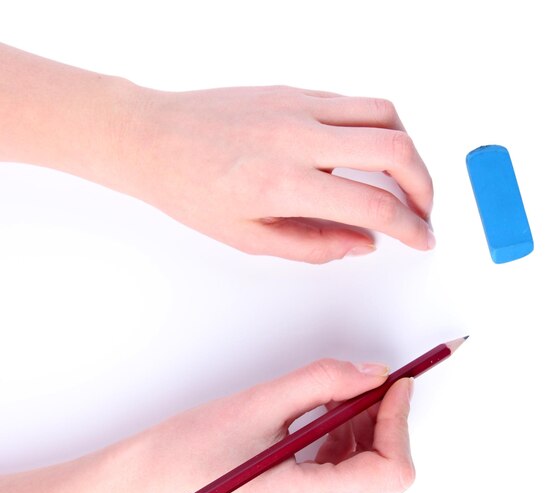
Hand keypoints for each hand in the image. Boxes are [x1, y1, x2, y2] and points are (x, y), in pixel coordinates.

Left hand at [1, 46, 432, 262]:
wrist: (153, 138)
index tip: (421, 238)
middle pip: (395, 148)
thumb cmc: (189, 188)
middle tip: (422, 211)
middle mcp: (297, 136)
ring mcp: (298, 105)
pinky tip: (369, 152)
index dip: (409, 226)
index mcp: (282, 183)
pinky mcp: (294, 89)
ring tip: (403, 180)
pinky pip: (355, 102)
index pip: (372, 203)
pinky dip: (378, 127)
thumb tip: (362, 243)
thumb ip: (313, 245)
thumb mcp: (248, 239)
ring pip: (384, 114)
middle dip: (424, 185)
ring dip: (408, 150)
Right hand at [140, 360, 414, 492]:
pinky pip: (345, 478)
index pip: (389, 472)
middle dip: (386, 423)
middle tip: (371, 382)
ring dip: (367, 431)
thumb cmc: (192, 448)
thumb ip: (324, 382)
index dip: (399, 422)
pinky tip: (326, 416)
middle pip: (384, 476)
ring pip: (368, 477)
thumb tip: (373, 374)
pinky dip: (346, 442)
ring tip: (339, 396)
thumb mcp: (261, 402)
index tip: (395, 384)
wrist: (151, 480)